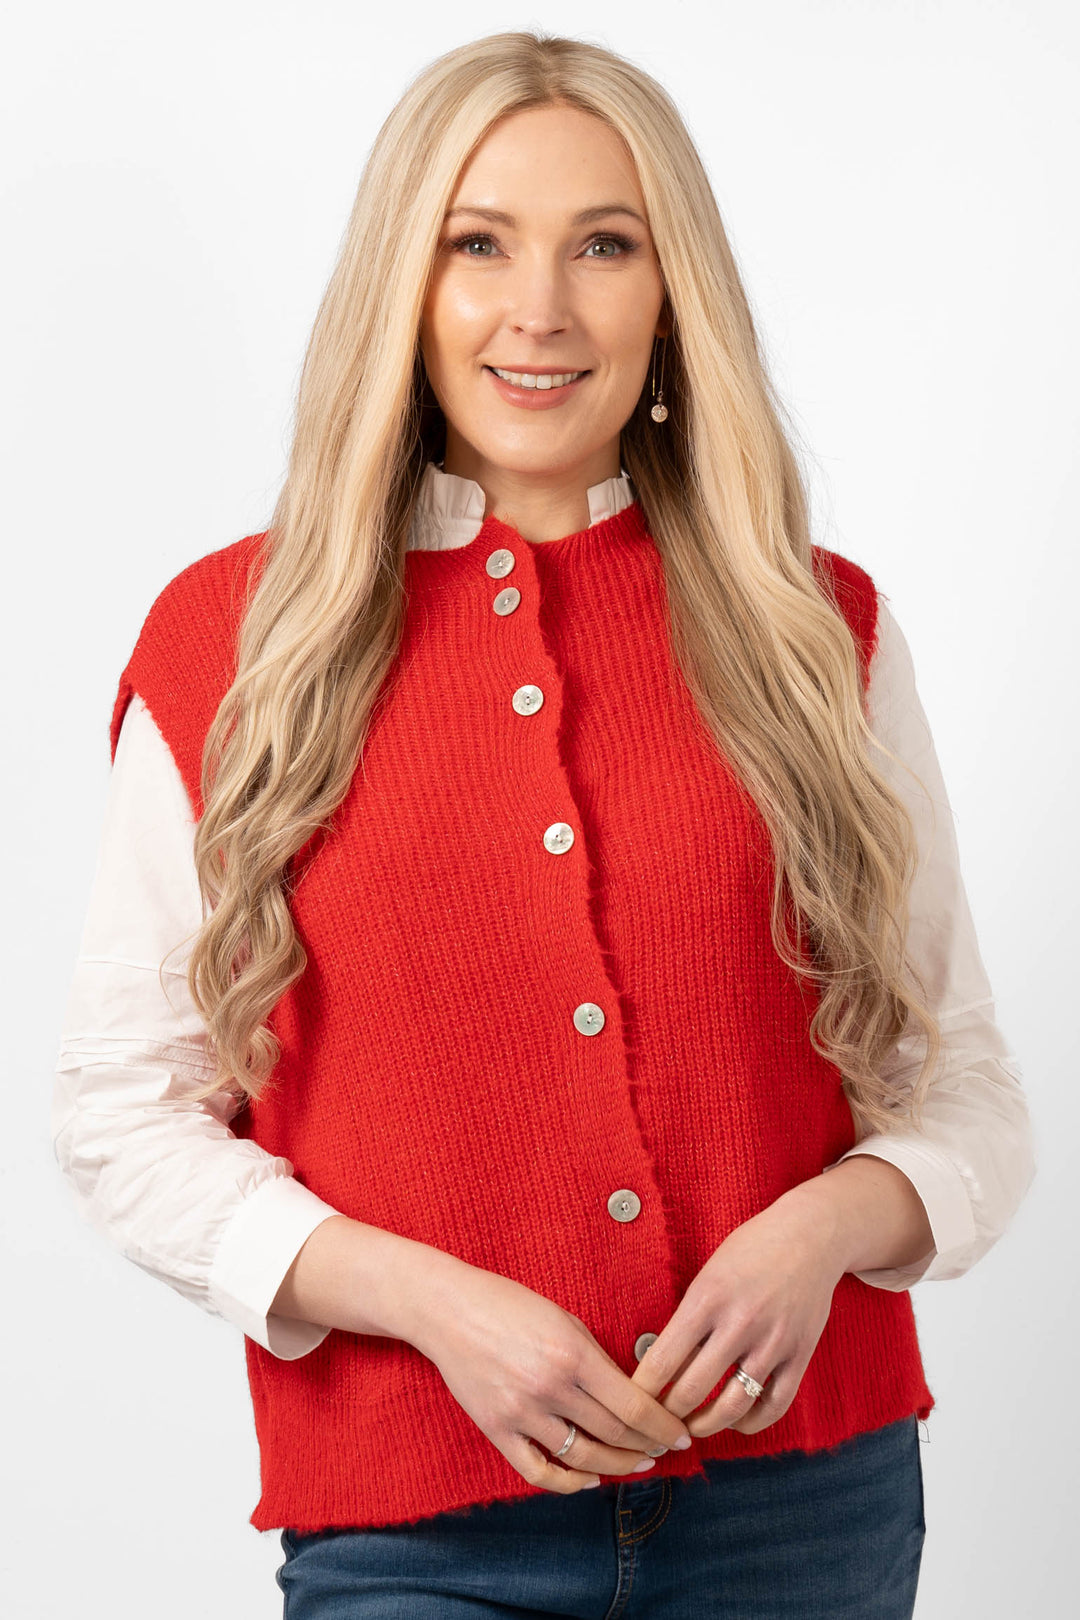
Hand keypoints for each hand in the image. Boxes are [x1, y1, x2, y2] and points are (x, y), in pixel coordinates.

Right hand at [414, 1257, 693, 1491]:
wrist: (449, 1310)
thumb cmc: (508, 1304)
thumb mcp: (564, 1318)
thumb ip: (596, 1358)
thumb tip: (631, 1393)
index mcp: (572, 1354)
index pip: (633, 1406)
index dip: (663, 1426)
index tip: (681, 1436)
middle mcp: (549, 1388)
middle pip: (614, 1434)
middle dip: (648, 1446)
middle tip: (665, 1448)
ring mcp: (521, 1413)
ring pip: (583, 1457)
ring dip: (617, 1465)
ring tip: (638, 1463)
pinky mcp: (496, 1429)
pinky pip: (538, 1471)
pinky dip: (569, 1483)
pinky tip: (590, 1478)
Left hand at [629, 1187, 846, 1438]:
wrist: (810, 1235)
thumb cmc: (750, 1250)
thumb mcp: (708, 1274)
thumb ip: (689, 1317)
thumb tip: (658, 1363)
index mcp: (707, 1298)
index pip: (662, 1360)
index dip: (641, 1391)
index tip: (631, 1402)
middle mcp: (739, 1323)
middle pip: (691, 1392)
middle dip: (667, 1416)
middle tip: (656, 1423)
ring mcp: (772, 1342)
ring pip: (731, 1408)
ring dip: (704, 1427)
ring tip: (690, 1428)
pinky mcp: (799, 1355)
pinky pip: (773, 1406)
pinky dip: (750, 1423)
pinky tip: (735, 1421)